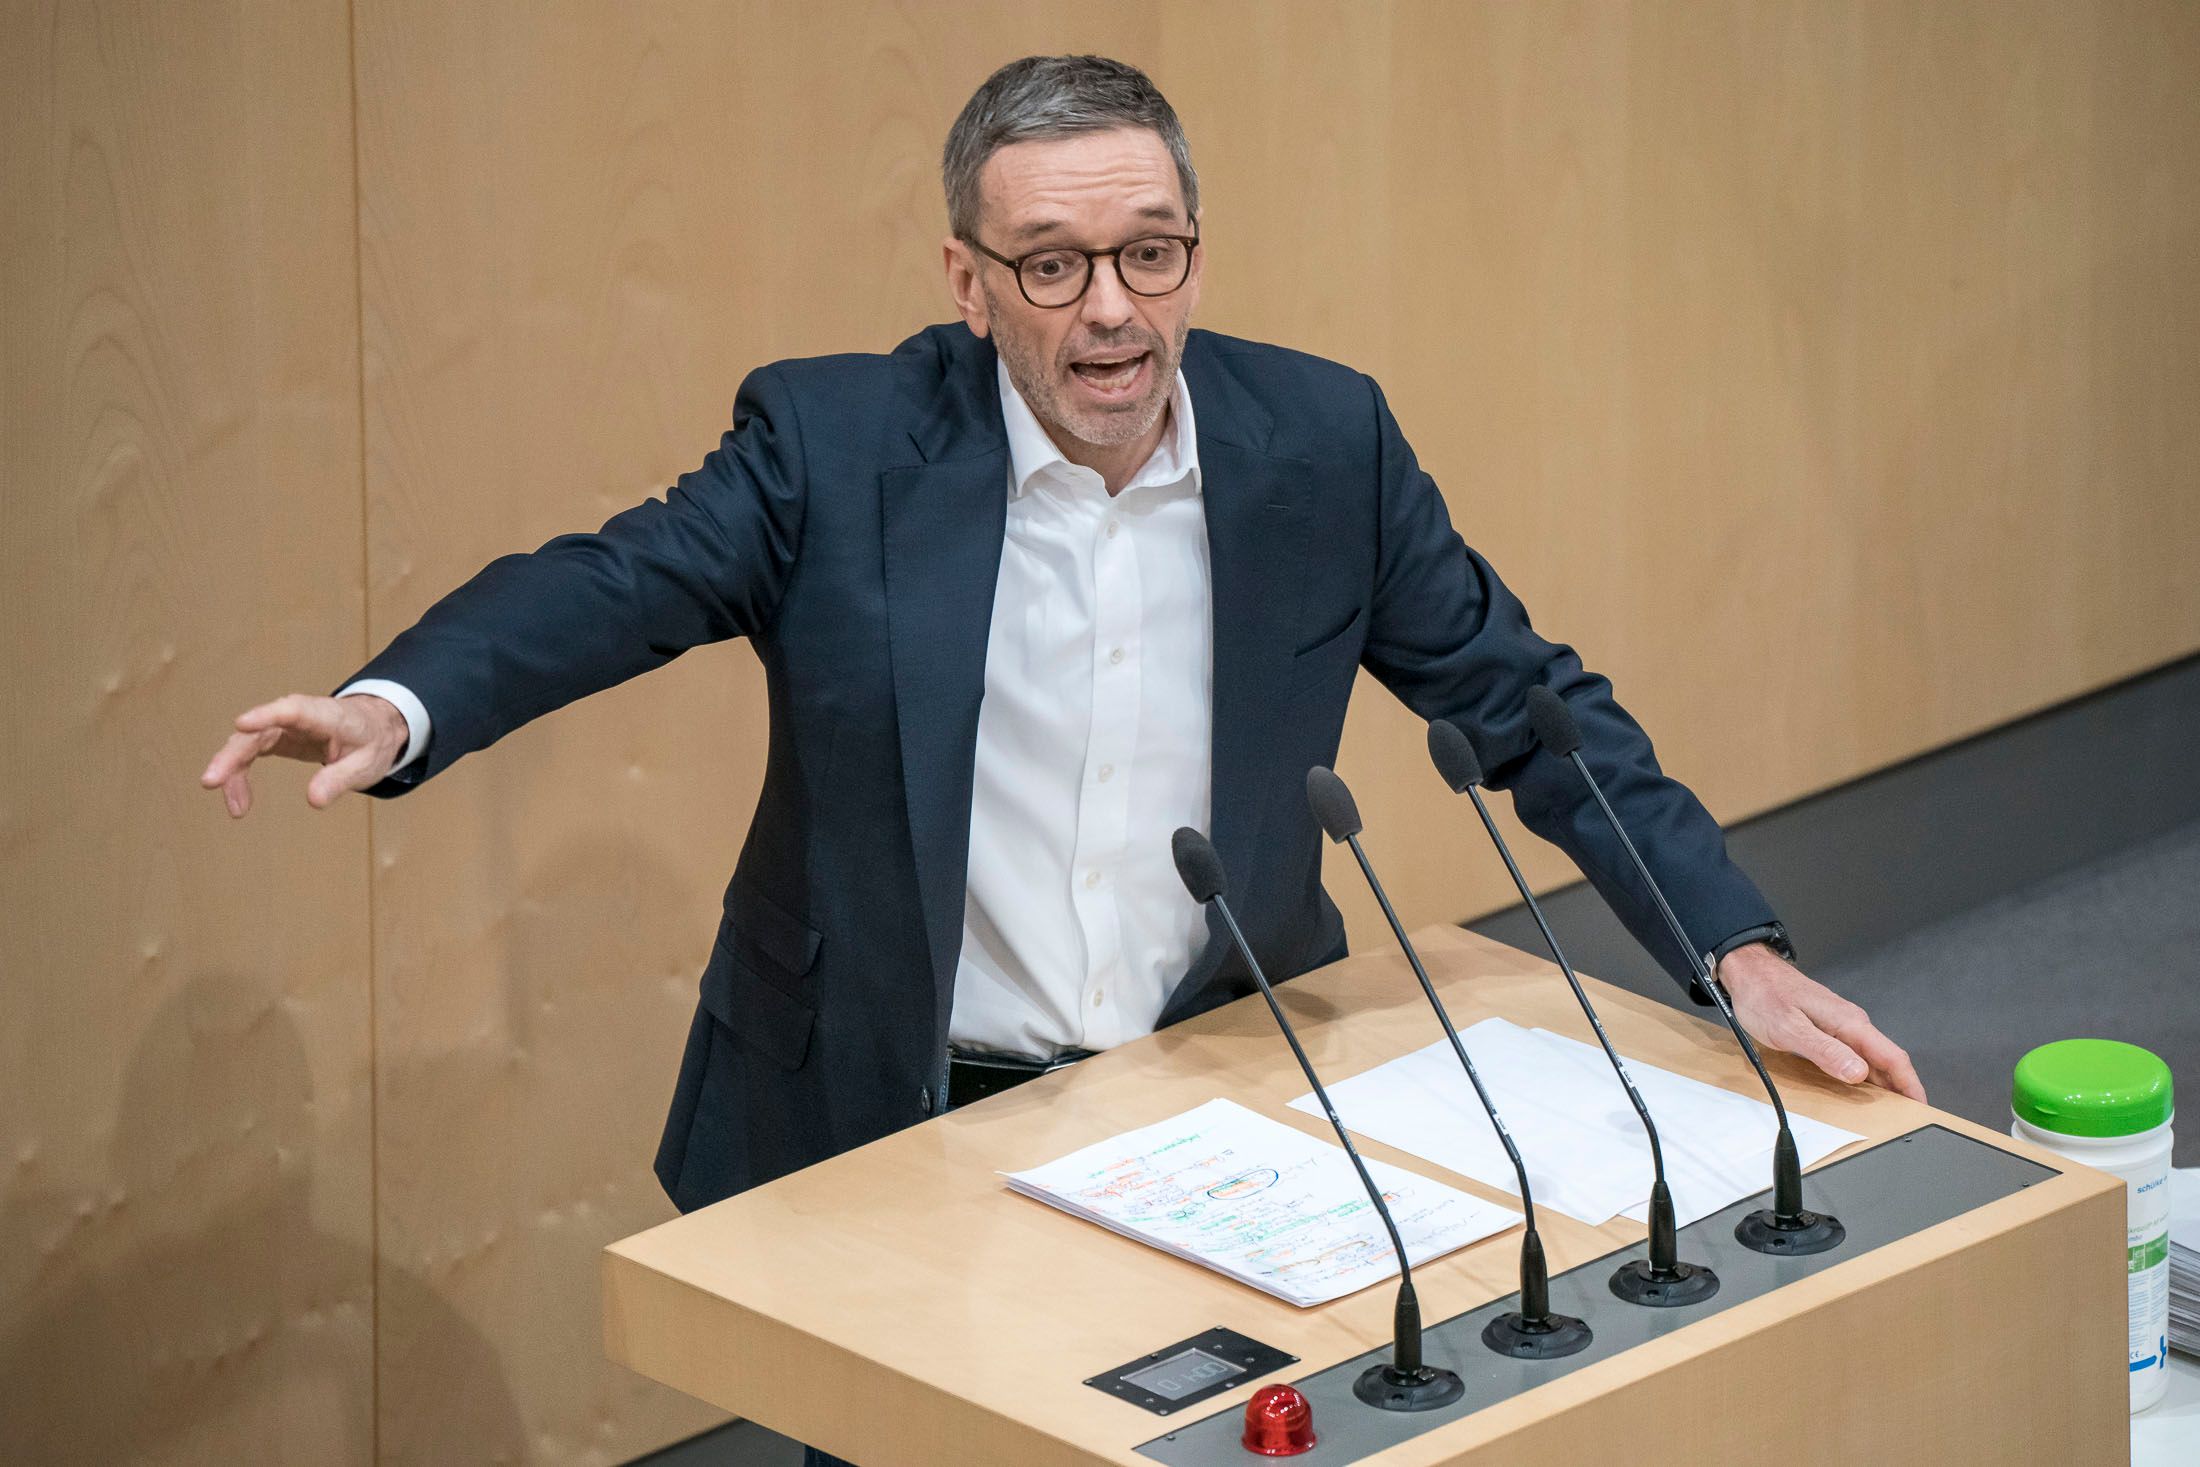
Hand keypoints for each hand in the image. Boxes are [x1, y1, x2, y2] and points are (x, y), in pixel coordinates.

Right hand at [200, 693, 408, 817]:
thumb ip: (341, 779)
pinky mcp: (275, 737)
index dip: (266, 715)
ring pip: (246, 743)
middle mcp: (298, 715)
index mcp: (326, 716)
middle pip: (259, 731)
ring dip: (233, 772)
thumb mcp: (367, 765)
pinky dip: (240, 776)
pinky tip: (238, 802)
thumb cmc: (371, 741)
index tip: (241, 723)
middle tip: (212, 781)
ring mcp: (282, 725)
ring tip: (235, 809)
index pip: (293, 710)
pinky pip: (249, 753)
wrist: (373, 728)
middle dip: (233, 754)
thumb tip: (314, 800)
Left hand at [1716, 942, 1925, 1102]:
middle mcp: (1851, 1023)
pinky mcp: (1828, 1028)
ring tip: (1888, 1110)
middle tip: (1907, 1118)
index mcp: (1848, 1023)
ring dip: (1883, 1083)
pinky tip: (1859, 1088)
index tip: (1921, 1107)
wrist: (1749, 972)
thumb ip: (1825, 1051)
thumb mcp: (1790, 1029)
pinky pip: (1856, 1053)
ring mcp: (1841, 1024)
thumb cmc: (1764, 996)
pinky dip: (1864, 1074)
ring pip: (1872, 1058)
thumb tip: (1859, 1073)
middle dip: (1901, 1089)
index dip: (1910, 1084)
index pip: (1892, 1056)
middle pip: (1887, 1060)